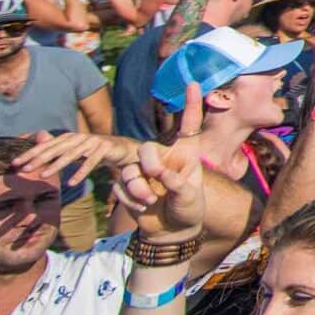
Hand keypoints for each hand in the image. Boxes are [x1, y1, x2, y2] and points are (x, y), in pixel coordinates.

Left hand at [16, 131, 136, 184]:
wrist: (123, 149)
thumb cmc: (95, 151)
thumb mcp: (74, 150)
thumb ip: (57, 148)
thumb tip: (38, 141)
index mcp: (70, 137)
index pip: (46, 145)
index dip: (30, 153)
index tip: (15, 163)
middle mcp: (80, 137)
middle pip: (56, 149)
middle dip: (39, 159)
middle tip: (24, 169)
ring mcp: (93, 141)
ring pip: (72, 154)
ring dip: (57, 165)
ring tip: (43, 176)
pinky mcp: (105, 148)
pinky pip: (91, 162)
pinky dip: (81, 172)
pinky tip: (71, 183)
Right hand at [110, 87, 206, 243]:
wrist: (171, 231)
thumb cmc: (188, 209)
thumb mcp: (189, 196)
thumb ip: (176, 183)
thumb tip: (155, 173)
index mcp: (186, 152)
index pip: (188, 125)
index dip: (191, 104)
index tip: (194, 83)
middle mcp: (163, 157)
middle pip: (146, 148)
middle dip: (149, 163)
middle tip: (156, 177)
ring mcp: (143, 170)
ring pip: (130, 170)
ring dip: (138, 187)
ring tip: (151, 200)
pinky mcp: (127, 184)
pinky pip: (120, 185)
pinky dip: (130, 198)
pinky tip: (143, 206)